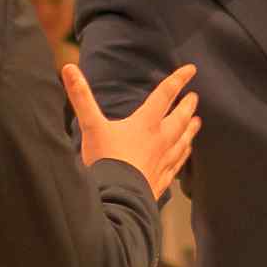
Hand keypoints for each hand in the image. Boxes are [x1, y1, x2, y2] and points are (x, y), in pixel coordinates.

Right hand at [67, 62, 200, 198]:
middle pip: (179, 119)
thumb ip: (81, 97)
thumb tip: (68, 68)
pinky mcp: (160, 179)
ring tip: (197, 123)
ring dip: (190, 130)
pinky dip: (183, 156)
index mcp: (145, 124)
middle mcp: (159, 140)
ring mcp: (162, 161)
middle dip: (187, 106)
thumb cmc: (105, 160)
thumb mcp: (91, 126)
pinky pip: (176, 164)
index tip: (191, 69)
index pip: (164, 95)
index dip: (178, 80)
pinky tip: (185, 154)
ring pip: (182, 141)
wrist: (116, 197)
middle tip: (195, 97)